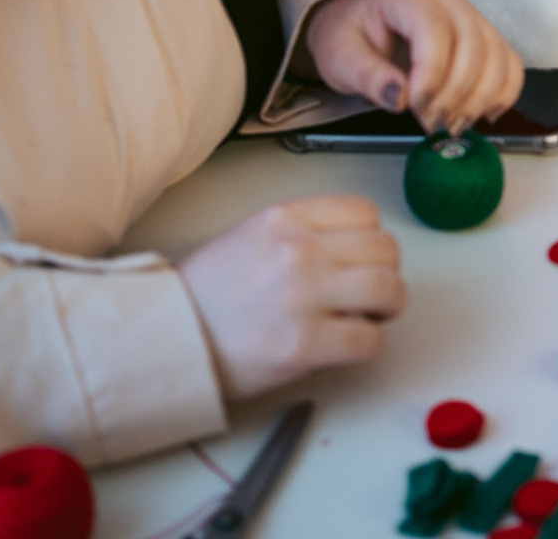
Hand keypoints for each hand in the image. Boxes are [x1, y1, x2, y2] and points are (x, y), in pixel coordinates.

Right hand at [179, 195, 403, 400]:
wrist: (169, 340)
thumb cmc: (209, 295)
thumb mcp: (252, 236)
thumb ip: (303, 232)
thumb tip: (356, 247)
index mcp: (285, 219)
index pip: (365, 213)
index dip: (371, 239)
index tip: (362, 259)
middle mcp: (299, 251)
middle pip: (385, 249)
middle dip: (385, 272)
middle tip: (371, 292)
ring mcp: (304, 297)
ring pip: (388, 289)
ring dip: (388, 306)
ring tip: (370, 316)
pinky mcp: (305, 345)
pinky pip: (370, 340)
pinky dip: (370, 344)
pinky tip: (349, 344)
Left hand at [304, 0, 523, 132]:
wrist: (357, 26)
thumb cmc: (349, 36)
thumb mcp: (339, 56)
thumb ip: (367, 76)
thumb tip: (400, 97)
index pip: (434, 29)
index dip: (432, 73)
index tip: (416, 107)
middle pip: (472, 43)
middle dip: (455, 93)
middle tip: (431, 123)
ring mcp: (469, 13)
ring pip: (496, 54)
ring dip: (479, 98)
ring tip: (451, 124)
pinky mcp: (482, 34)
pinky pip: (509, 61)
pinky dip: (504, 91)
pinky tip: (485, 113)